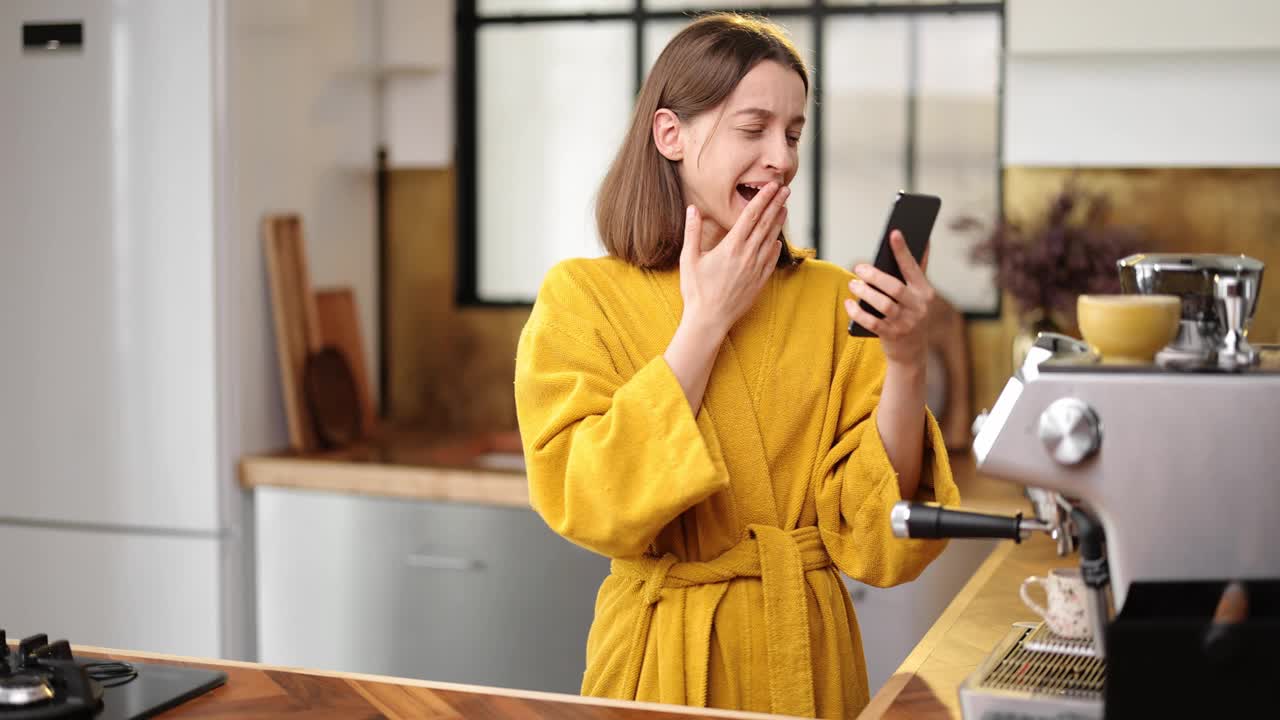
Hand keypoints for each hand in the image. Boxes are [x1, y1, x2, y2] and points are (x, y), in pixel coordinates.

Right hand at [679, 182, 789, 335]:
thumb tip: (692, 209)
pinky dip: (775, 247)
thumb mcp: (689, 259)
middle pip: (765, 224)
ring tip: (785, 208)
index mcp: (731, 246)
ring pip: (770, 239)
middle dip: (776, 204)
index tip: (772, 186)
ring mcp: (756, 268)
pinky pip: (771, 260)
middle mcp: (747, 255)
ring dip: (778, 223)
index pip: (751, 215)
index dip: (763, 198)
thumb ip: (692, 232)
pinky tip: (778, 240)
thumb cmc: (696, 290)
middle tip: (785, 189)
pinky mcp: (759, 282)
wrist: (709, 320)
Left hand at [844, 230, 934, 367]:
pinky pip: (872, 323)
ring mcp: (906, 323)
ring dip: (865, 293)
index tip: (894, 232)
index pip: (913, 268)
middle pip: (895, 287)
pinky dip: (858, 312)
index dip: (903, 251)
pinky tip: (849, 303)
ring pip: (883, 305)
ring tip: (853, 284)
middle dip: (875, 276)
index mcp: (925, 293)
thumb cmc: (910, 316)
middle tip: (858, 268)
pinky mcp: (892, 336)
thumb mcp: (918, 296)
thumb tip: (924, 241)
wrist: (912, 354)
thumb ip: (918, 272)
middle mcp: (918, 308)